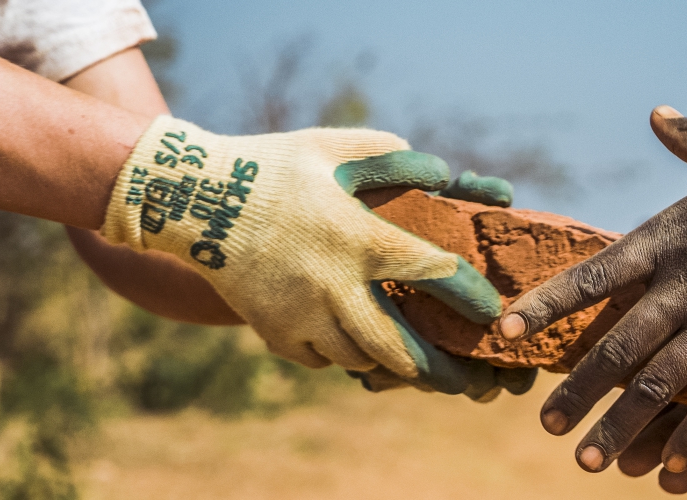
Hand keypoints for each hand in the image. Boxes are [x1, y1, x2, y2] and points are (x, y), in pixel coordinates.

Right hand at [102, 116, 514, 397]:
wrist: (194, 198)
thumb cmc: (273, 166)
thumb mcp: (335, 147)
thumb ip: (393, 157)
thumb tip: (442, 173)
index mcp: (359, 237)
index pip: (434, 273)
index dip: (470, 296)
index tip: (491, 311)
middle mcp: (335, 285)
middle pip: (398, 348)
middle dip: (438, 372)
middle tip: (464, 382)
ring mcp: (301, 314)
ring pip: (359, 360)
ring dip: (389, 365)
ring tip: (413, 367)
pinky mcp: (273, 330)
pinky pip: (318, 359)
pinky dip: (339, 357)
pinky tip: (352, 347)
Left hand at [497, 105, 686, 471]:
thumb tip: (658, 113)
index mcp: (668, 237)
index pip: (591, 277)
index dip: (545, 307)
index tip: (507, 332)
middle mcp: (686, 284)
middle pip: (618, 345)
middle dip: (580, 389)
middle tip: (548, 424)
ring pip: (660, 382)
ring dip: (623, 424)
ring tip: (591, 460)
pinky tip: (674, 468)